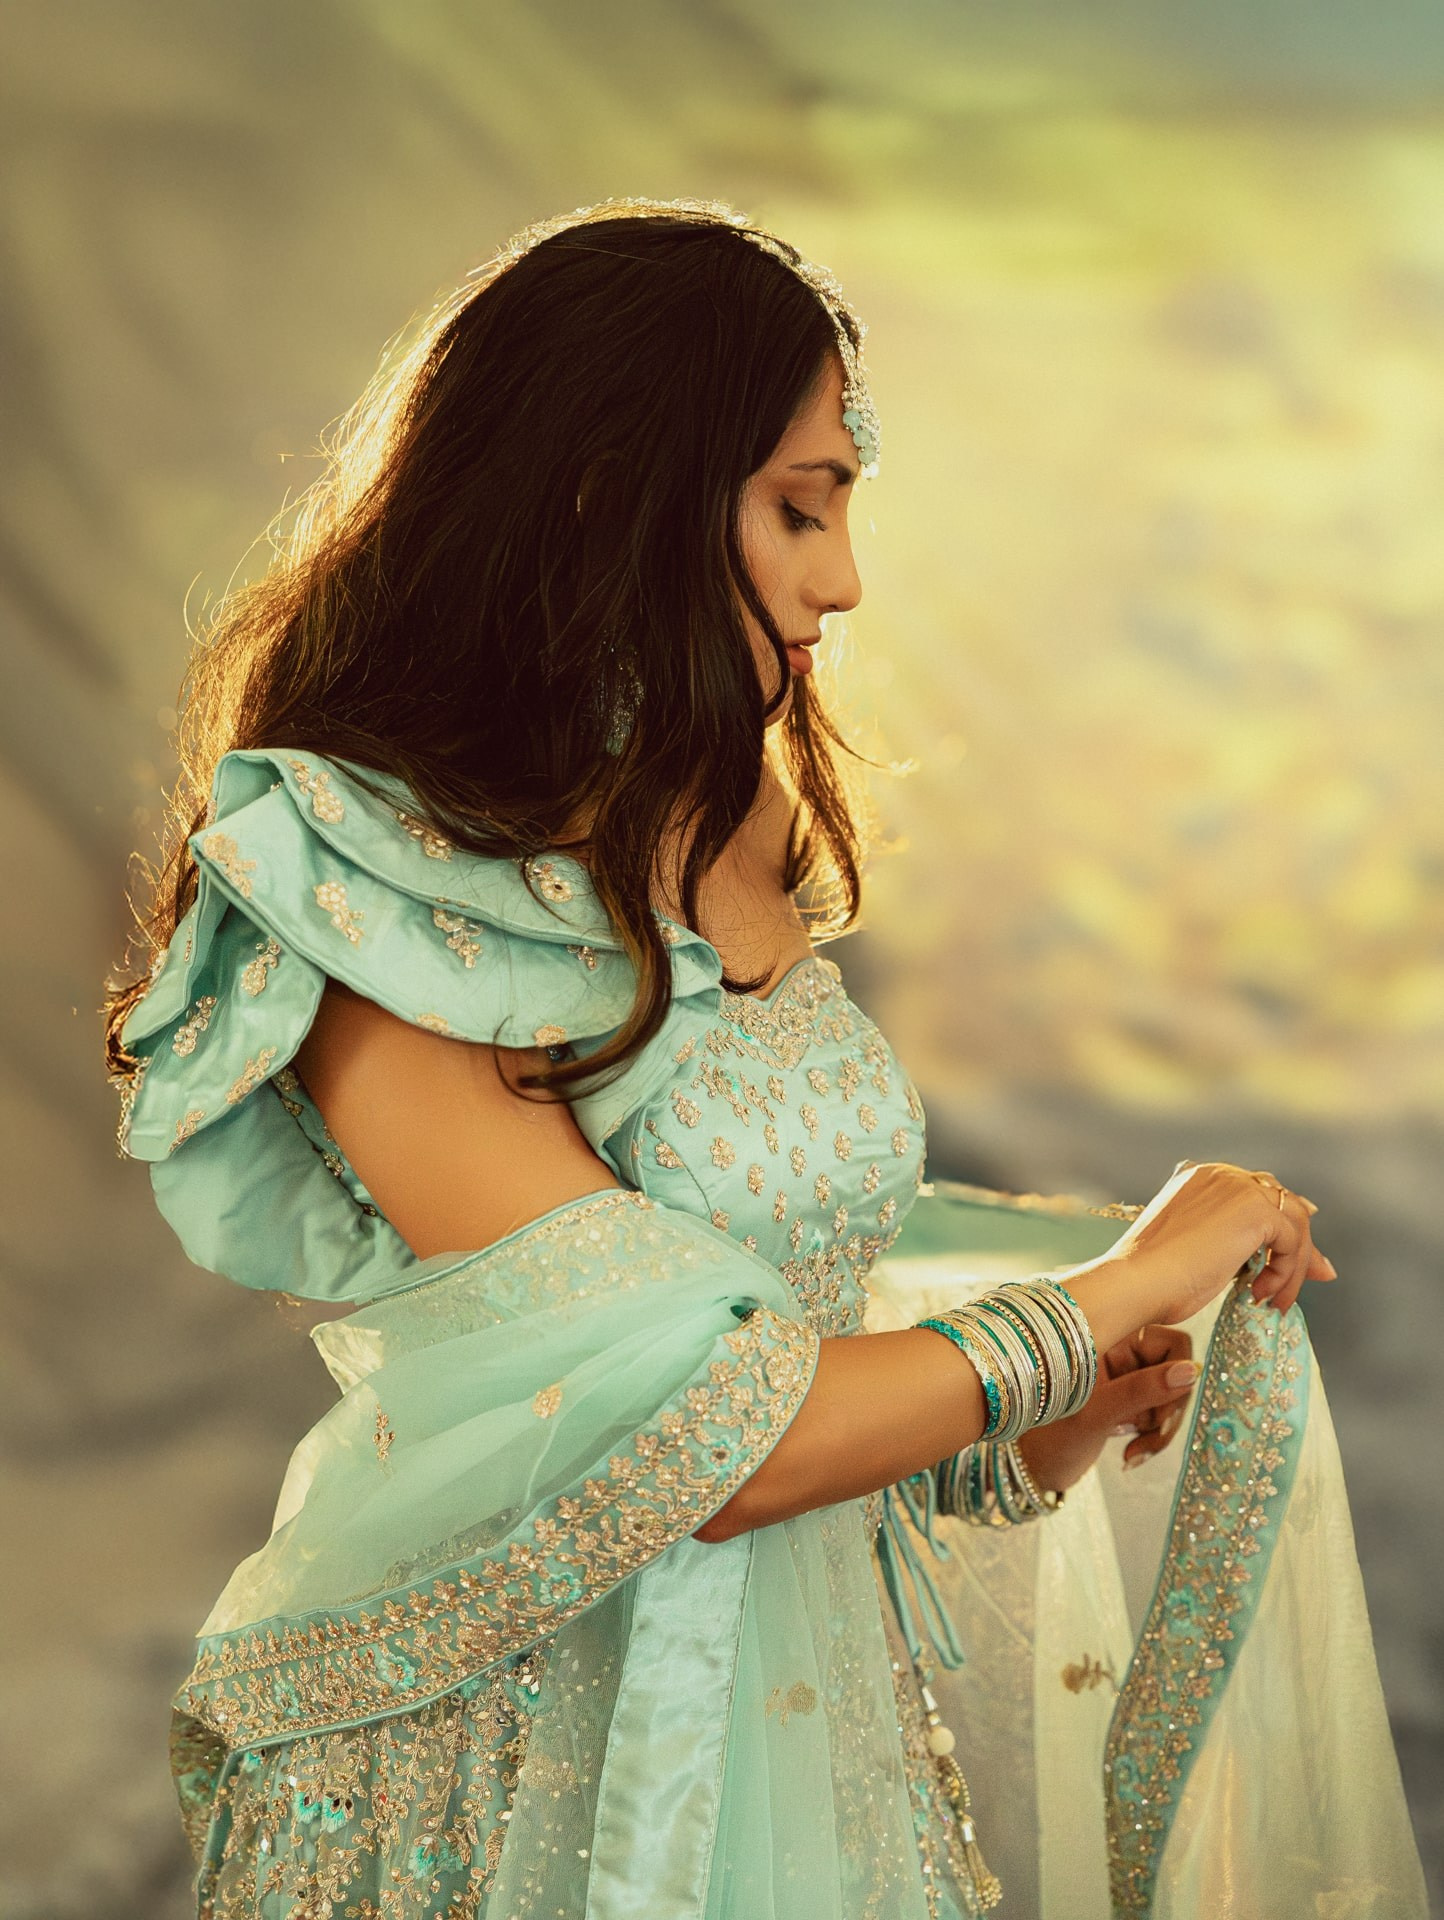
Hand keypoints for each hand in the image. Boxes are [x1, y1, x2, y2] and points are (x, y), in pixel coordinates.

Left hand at [1018, 1324, 1198, 1491]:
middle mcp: (1115, 1348)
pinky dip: (1151, 1434)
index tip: (1164, 1411)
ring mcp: (1121, 1374)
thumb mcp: (1097, 1413)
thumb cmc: (1050, 1438)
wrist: (1032, 1471)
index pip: (1169, 1341)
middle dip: (1167, 1409)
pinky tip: (1131, 1453)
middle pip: (1174, 1369)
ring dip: (1159, 1427)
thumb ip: (1143, 1389)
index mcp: (1104, 1336)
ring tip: (1134, 1451)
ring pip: (1169, 1393)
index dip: (1176, 1376)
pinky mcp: (1124, 1398)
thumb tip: (1192, 1371)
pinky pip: (1158, 1410)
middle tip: (1148, 1437)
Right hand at [1100, 1160, 1336, 1328]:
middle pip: (1282, 1201)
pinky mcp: (1255, 1212)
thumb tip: (1268, 1260)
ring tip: (1276, 1297)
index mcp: (1201, 1177)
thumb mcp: (1198, 1250)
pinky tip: (1262, 1293)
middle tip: (1315, 1274)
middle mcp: (1222, 1174)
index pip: (1256, 1193)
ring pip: (1293, 1221)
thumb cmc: (1154, 1277)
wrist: (1136, 1280)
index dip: (1278, 1227)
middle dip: (1300, 1241)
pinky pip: (1292, 1242)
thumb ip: (1232, 1243)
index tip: (1288, 1259)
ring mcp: (1240, 1188)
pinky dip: (1287, 1272)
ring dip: (1294, 1264)